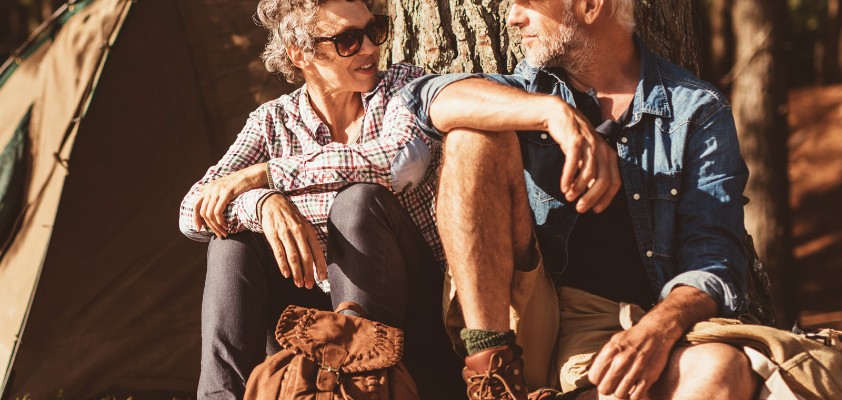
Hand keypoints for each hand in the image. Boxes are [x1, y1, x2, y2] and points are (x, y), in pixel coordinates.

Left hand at [193, 163, 267, 236]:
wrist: (254, 175)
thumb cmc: (242, 183)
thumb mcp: (225, 186)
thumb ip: (215, 192)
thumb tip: (206, 198)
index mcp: (208, 187)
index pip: (195, 205)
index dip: (195, 218)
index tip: (200, 229)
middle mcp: (210, 188)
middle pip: (203, 212)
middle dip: (209, 226)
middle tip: (218, 234)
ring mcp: (217, 190)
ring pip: (209, 214)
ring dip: (216, 226)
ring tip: (224, 232)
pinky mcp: (226, 193)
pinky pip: (218, 212)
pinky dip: (220, 221)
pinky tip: (226, 226)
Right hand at [260, 194, 326, 288]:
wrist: (273, 203)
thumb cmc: (291, 218)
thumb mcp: (304, 226)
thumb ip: (310, 242)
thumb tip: (317, 260)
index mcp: (309, 231)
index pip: (317, 251)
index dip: (320, 265)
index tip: (322, 278)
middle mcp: (299, 232)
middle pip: (306, 257)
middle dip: (308, 273)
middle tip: (309, 286)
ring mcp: (286, 234)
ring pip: (293, 257)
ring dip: (297, 273)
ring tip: (299, 284)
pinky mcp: (273, 236)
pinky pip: (279, 253)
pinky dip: (283, 265)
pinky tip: (286, 274)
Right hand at [545, 102, 620, 212]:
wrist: (560, 116)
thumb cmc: (574, 140)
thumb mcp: (588, 156)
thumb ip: (593, 173)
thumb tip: (592, 197)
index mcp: (609, 155)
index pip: (615, 182)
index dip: (606, 199)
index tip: (596, 211)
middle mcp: (603, 150)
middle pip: (603, 180)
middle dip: (592, 198)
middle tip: (580, 209)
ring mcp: (590, 144)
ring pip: (589, 173)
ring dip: (579, 189)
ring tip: (569, 197)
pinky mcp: (575, 140)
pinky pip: (574, 163)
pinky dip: (568, 178)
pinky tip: (563, 187)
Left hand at [587, 286, 717, 398]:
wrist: (656, 331)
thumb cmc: (633, 338)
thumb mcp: (613, 342)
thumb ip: (604, 357)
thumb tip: (595, 374)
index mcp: (610, 351)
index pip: (594, 377)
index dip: (598, 380)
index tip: (603, 378)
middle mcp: (621, 360)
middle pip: (605, 389)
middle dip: (608, 389)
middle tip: (613, 385)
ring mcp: (635, 369)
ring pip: (619, 395)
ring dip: (620, 394)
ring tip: (623, 388)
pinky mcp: (649, 376)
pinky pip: (636, 397)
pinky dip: (633, 397)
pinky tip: (633, 391)